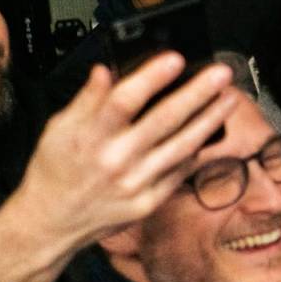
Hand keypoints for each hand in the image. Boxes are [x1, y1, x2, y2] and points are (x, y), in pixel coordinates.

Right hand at [0, 56, 238, 281]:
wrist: (51, 221)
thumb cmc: (55, 170)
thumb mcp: (59, 128)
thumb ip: (86, 99)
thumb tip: (106, 70)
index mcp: (90, 137)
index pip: (124, 100)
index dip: (152, 78)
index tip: (175, 59)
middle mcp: (115, 160)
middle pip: (163, 120)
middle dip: (197, 94)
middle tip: (221, 74)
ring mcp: (135, 184)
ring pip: (182, 147)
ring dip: (209, 120)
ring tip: (229, 98)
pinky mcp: (148, 202)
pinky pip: (180, 172)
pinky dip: (197, 151)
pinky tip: (211, 132)